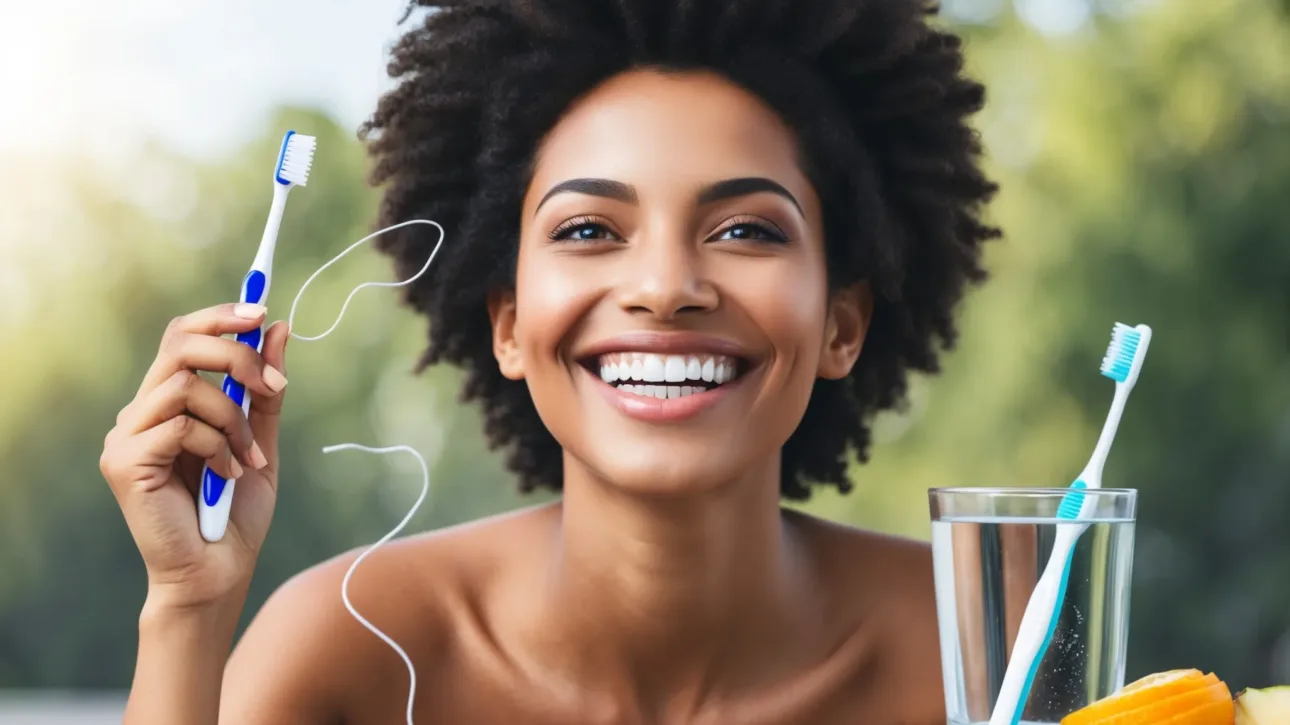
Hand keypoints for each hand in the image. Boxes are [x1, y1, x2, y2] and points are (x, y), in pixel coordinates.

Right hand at [101, 303, 289, 609]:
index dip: (221, 316)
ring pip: (187, 385)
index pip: (183, 335)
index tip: (263, 311)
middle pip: (181, 344)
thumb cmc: (236, 514)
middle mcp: (141, 412)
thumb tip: (279, 327)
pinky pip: (182, 427)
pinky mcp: (123, 461)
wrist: (218, 574)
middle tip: (274, 386)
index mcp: (169, 403)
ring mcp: (126, 436)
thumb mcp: (262, 441)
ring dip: (236, 419)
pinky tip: (228, 478)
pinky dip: (219, 448)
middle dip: (237, 356)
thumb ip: (266, 390)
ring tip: (250, 460)